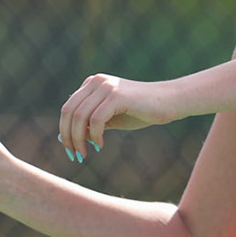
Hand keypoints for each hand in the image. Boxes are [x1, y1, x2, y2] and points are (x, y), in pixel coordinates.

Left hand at [56, 74, 181, 161]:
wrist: (170, 102)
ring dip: (79, 139)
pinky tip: (101, 145)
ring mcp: (106, 86)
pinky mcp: (117, 95)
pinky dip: (94, 135)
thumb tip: (66, 138)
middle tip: (75, 155)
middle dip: (68, 136)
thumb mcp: (111, 120)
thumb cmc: (142, 111)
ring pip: (79, 116)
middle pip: (69, 111)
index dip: (65, 130)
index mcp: (92, 84)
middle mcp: (96, 81)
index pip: (68, 108)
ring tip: (85, 154)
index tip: (71, 150)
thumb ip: (90, 125)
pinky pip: (96, 119)